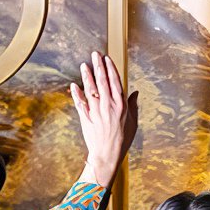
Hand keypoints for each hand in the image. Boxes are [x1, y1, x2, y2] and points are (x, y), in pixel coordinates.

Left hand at [70, 52, 138, 188]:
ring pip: (90, 89)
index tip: (107, 59)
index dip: (110, 69)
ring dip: (86, 76)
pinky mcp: (86, 117)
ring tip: (84, 65)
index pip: (115, 82)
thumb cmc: (122, 140)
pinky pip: (80, 103)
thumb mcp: (133, 122)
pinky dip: (76, 93)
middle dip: (98, 66)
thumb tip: (135, 93)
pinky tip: (74, 85)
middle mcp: (108, 105)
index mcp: (120, 105)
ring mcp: (96, 111)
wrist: (107, 154)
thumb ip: (132, 105)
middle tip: (95, 55)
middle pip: (102, 81)